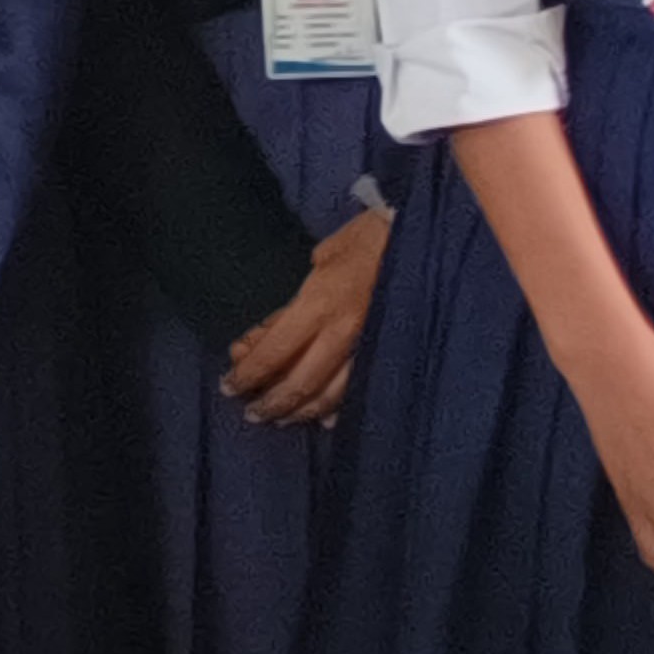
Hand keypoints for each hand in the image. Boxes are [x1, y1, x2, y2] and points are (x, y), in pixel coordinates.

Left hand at [217, 206, 391, 427]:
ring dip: (302, 411)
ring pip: (332, 393)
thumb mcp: (321, 259)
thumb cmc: (366, 237)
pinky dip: (339, 407)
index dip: (249, 373)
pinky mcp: (392, 350)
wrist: (424, 233)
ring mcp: (372, 344)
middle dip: (272, 402)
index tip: (229, 386)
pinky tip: (325, 419)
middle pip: (301, 381)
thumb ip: (294, 303)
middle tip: (251, 413)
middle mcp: (346, 330)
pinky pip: (361, 387)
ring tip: (281, 419)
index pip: (276, 351)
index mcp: (322, 303)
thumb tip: (263, 337)